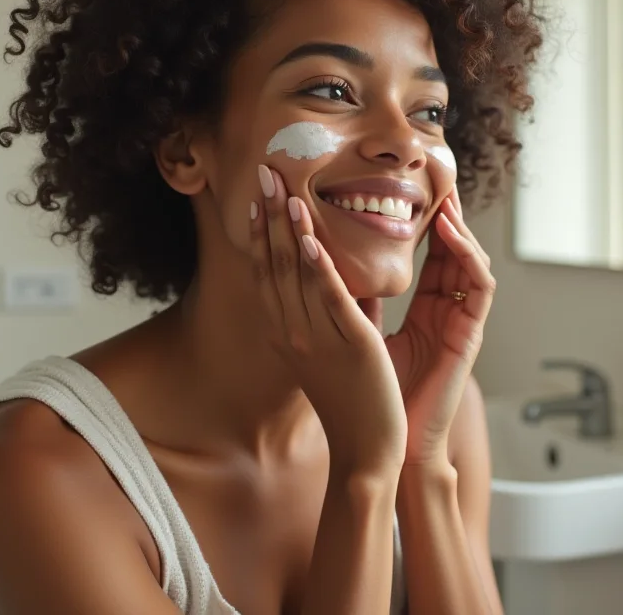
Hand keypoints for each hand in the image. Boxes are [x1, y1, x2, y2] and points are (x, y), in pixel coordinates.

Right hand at [249, 165, 407, 475]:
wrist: (366, 449)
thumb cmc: (351, 400)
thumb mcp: (331, 349)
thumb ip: (333, 311)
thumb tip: (336, 274)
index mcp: (287, 334)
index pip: (266, 273)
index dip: (259, 232)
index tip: (256, 197)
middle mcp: (293, 333)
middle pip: (273, 264)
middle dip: (268, 216)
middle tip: (263, 172)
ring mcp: (317, 338)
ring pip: (296, 273)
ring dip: (287, 227)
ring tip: (282, 188)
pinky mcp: (349, 343)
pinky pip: (328, 296)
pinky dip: (316, 262)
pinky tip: (307, 234)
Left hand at [385, 187, 494, 465]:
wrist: (390, 443)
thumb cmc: (379, 395)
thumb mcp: (363, 333)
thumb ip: (359, 299)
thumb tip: (329, 259)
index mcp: (424, 309)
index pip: (427, 252)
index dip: (420, 220)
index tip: (408, 189)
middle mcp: (446, 310)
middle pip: (451, 249)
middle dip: (444, 213)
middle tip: (434, 178)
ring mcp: (461, 320)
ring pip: (469, 259)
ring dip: (458, 226)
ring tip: (443, 197)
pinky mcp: (471, 334)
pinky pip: (478, 284)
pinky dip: (465, 255)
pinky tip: (448, 232)